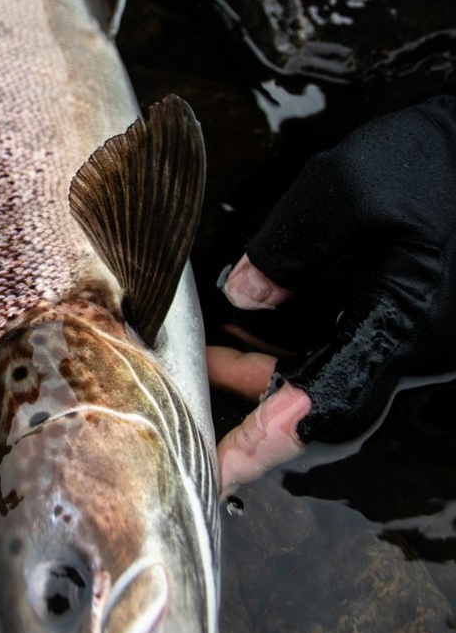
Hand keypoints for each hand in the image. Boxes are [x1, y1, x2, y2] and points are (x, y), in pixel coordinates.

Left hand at [211, 96, 455, 495]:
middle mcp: (419, 350)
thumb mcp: (349, 187)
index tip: (221, 470)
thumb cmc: (442, 162)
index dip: (266, 442)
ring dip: (269, 379)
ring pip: (336, 383)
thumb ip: (287, 245)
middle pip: (327, 406)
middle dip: (257, 415)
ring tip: (207, 364)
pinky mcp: (420, 326)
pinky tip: (252, 336)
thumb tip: (245, 294)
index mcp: (404, 326)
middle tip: (200, 425)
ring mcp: (423, 342)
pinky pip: (352, 358)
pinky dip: (298, 356)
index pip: (325, 404)